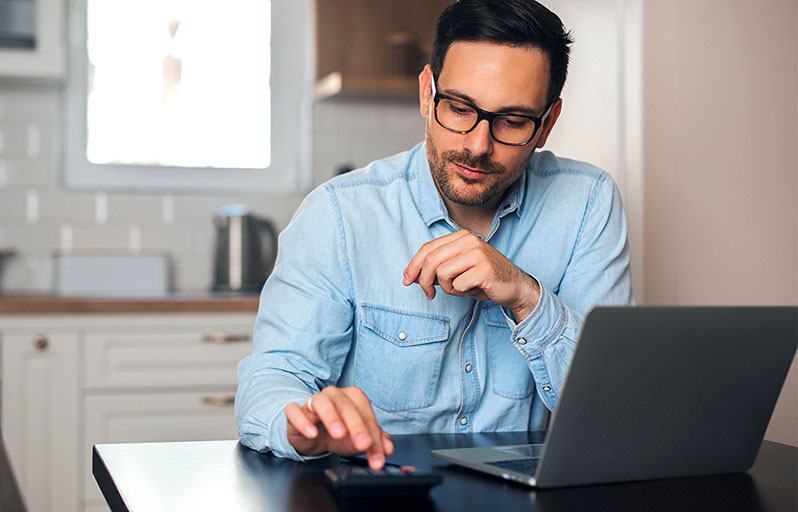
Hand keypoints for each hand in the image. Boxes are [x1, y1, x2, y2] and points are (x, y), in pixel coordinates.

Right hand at [284, 386, 393, 469]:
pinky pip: (296, 412)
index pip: (367, 413)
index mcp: (353, 398)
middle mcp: (334, 395)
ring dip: (332, 418)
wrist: (311, 435)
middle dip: (358, 427)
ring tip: (340, 433)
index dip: (375, 434)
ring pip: (322, 403)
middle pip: (347, 407)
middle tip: (364, 444)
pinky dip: (304, 421)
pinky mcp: (295, 411)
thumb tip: (388, 448)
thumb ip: (375, 441)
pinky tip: (312, 433)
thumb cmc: (337, 433)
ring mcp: (314, 401)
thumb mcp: (357, 439)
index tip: (379, 454)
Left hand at [403, 230, 540, 321]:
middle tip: (428, 294)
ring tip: (460, 289)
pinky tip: (473, 290)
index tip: (407, 280)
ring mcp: (477, 253)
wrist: (515, 287)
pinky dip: (461, 292)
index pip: (428, 248)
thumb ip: (436, 269)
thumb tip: (411, 275)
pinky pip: (458, 285)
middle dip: (424, 280)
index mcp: (461, 237)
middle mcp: (469, 240)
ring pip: (442, 273)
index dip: (413, 265)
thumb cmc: (484, 279)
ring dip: (447, 288)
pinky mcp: (484, 269)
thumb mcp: (457, 270)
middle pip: (431, 260)